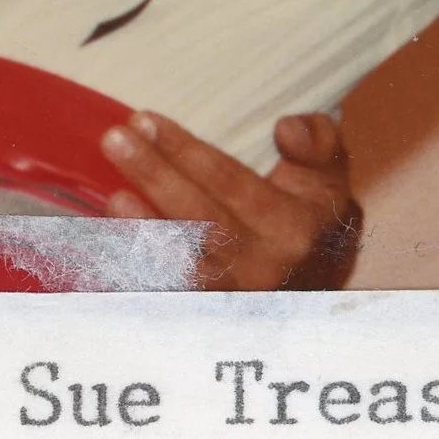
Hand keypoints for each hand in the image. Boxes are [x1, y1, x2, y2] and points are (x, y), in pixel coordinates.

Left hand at [101, 110, 361, 290]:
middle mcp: (265, 268)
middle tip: (115, 139)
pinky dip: (138, 273)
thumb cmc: (309, 218)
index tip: (145, 120)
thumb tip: (286, 130)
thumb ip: (316, 141)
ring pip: (183, 267)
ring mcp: (233, 300)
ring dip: (144, 230)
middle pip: (203, 220)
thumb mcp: (327, 175)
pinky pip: (167, 296)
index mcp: (293, 228)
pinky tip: (111, 244)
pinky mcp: (205, 318)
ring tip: (114, 195)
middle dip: (156, 176)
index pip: (232, 183)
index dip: (186, 151)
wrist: (314, 290)